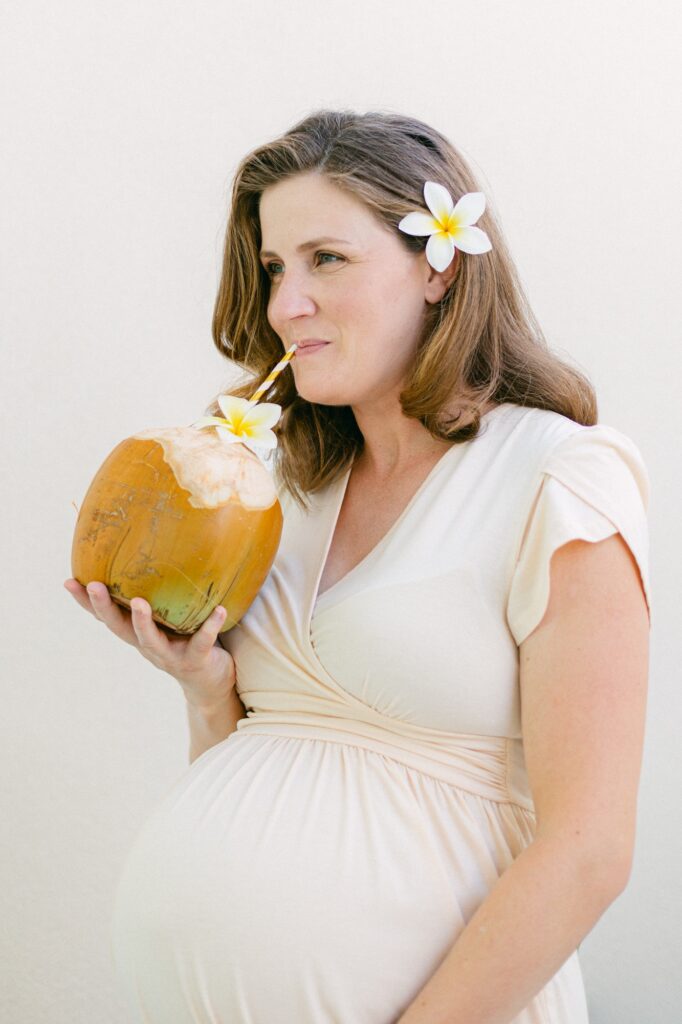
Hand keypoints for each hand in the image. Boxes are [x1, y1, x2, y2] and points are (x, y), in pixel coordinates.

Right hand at [63, 579, 236, 708]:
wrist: (210, 683)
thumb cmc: (187, 641)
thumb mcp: (168, 621)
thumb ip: (159, 597)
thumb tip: (157, 551)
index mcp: (138, 633)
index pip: (106, 617)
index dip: (86, 602)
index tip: (69, 582)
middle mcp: (148, 645)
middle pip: (119, 628)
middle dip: (105, 608)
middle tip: (94, 586)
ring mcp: (170, 655)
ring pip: (151, 640)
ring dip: (142, 622)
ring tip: (139, 602)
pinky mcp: (196, 660)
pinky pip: (203, 642)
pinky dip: (210, 626)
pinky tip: (219, 609)